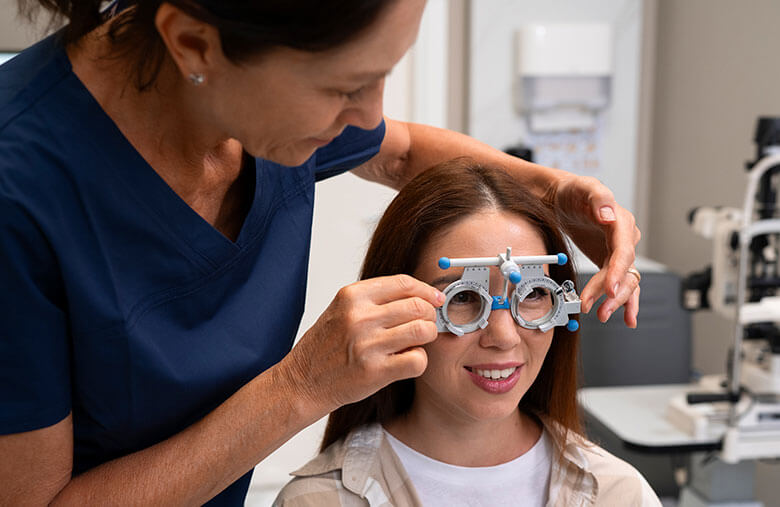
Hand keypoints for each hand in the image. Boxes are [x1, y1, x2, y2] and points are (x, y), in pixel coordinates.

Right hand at [278, 274, 443, 411]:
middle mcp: (359, 317)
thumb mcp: (342, 310)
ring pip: (422, 330)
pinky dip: (419, 361)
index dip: (426, 290)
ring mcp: (367, 344)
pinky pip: (417, 360)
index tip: (435, 299)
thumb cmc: (325, 347)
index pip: (403, 283)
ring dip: (426, 337)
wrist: (302, 382)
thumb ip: (375, 300)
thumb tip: (421, 295)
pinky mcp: (375, 371)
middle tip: (424, 325)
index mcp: (351, 296)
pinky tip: (406, 361)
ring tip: (415, 343)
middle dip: (428, 315)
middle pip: (418, 306)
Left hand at [547, 174, 641, 327]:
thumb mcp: (584, 188)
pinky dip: (625, 301)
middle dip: (613, 292)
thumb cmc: (574, 191)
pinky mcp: (609, 261)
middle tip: (599, 309)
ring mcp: (617, 251)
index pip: (623, 251)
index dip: (617, 272)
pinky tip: (627, 317)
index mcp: (621, 222)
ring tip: (602, 314)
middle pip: (625, 271)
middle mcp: (624, 239)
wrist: (562, 197)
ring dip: (616, 300)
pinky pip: (620, 283)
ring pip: (624, 281)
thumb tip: (608, 215)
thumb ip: (598, 199)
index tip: (610, 289)